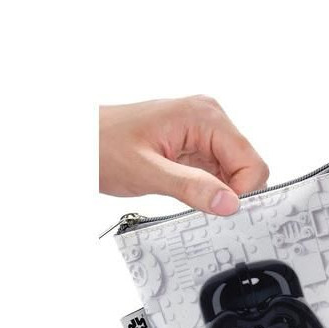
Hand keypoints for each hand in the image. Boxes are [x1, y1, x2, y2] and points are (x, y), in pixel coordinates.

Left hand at [99, 96, 268, 214]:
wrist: (77, 140)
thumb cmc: (101, 146)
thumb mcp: (146, 171)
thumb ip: (191, 187)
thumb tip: (230, 203)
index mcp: (204, 116)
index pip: (251, 162)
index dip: (242, 192)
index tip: (220, 211)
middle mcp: (210, 119)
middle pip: (248, 168)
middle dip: (232, 193)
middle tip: (202, 208)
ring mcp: (204, 132)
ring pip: (235, 174)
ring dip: (219, 193)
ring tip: (188, 199)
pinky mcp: (195, 146)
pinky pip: (218, 174)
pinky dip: (210, 190)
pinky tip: (188, 195)